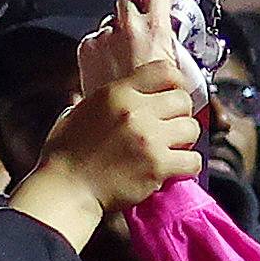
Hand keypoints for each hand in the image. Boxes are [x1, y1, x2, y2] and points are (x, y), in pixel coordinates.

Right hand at [30, 61, 203, 217]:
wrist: (66, 189)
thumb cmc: (66, 156)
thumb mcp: (77, 114)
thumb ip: (97, 102)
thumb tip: (96, 94)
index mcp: (117, 93)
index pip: (164, 70)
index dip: (175, 83)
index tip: (174, 95)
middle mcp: (135, 111)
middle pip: (183, 100)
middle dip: (181, 114)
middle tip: (170, 128)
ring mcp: (148, 138)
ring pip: (192, 128)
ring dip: (185, 140)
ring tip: (172, 149)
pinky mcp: (157, 165)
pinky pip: (193, 160)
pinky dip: (188, 166)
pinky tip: (175, 169)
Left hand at [78, 0, 202, 102]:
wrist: (126, 122)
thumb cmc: (158, 104)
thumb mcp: (183, 75)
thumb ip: (177, 52)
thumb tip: (177, 45)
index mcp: (156, 30)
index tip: (158, 3)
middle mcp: (128, 27)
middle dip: (134, 11)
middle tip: (141, 31)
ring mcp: (105, 37)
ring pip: (109, 22)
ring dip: (117, 34)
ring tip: (125, 58)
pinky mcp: (87, 49)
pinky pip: (95, 39)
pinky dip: (102, 50)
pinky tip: (110, 69)